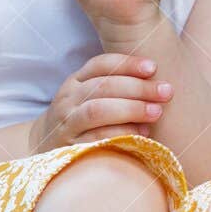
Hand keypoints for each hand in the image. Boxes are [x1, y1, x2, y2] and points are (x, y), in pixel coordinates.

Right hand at [27, 52, 173, 154]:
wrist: (44, 148)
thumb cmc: (81, 120)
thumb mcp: (90, 97)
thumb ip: (115, 87)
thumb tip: (157, 81)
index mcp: (75, 81)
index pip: (100, 64)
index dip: (127, 63)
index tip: (153, 67)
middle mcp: (67, 99)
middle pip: (103, 86)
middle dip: (138, 88)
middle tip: (166, 92)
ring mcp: (66, 123)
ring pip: (97, 110)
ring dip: (131, 109)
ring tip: (156, 112)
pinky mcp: (69, 147)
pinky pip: (96, 138)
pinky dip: (121, 133)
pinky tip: (142, 134)